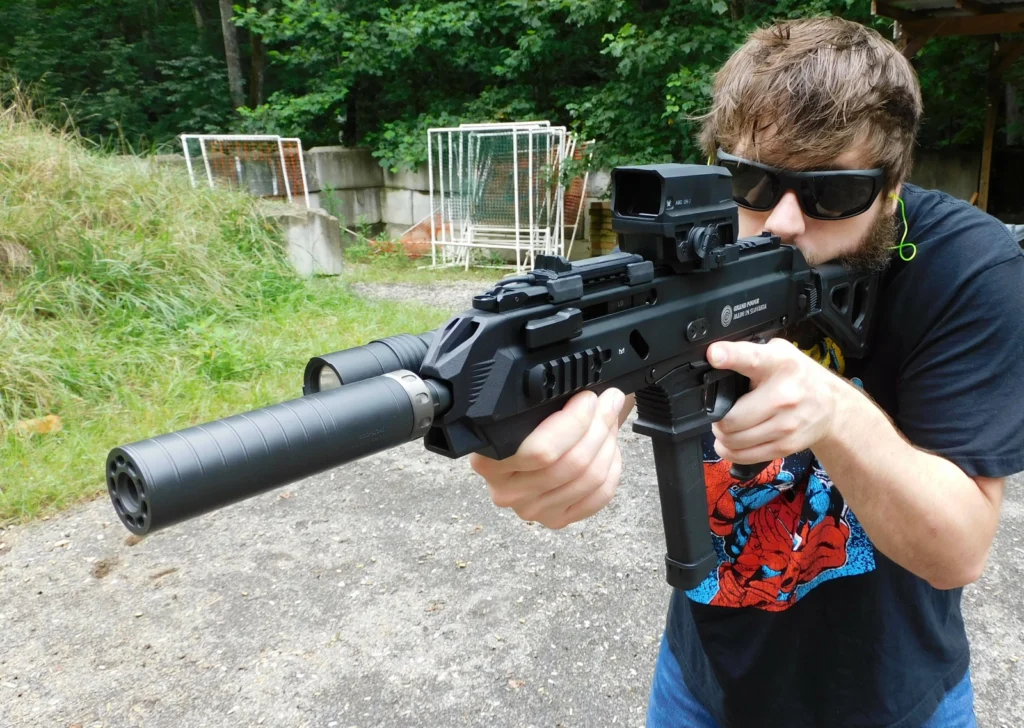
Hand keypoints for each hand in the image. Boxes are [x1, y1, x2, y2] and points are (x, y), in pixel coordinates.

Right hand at [469, 388, 629, 529]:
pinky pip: (598, 496)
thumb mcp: (528, 406)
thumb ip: (546, 398)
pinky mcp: (555, 519)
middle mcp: (505, 490)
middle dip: (598, 426)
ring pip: (588, 479)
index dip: (574, 421)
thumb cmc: (529, 423)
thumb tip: (586, 381)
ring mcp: (531, 509)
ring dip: (608, 444)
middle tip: (609, 401)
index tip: (588, 397)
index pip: (540, 451)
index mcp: (489, 459)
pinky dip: (612, 469)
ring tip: (610, 420)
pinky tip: (609, 450)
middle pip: (570, 464)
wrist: (530, 445)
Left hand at [708, 338, 840, 464]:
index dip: (729, 356)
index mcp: (779, 363)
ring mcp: (786, 424)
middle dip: (717, 418)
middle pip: (730, 417)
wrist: (832, 406)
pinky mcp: (786, 445)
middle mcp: (784, 394)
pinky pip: (745, 455)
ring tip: (727, 426)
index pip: (751, 358)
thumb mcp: (777, 353)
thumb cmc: (797, 377)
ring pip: (734, 440)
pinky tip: (731, 442)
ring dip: (722, 435)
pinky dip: (731, 451)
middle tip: (720, 413)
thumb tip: (713, 357)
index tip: (714, 354)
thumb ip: (748, 353)